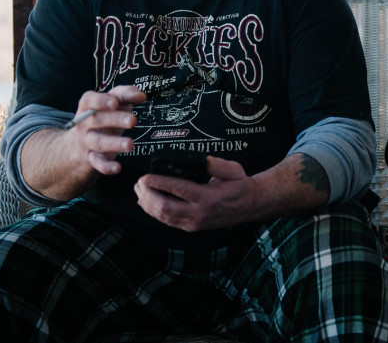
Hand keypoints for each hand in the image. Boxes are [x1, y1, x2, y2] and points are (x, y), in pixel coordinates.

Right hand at [68, 85, 143, 175]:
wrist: (80, 142)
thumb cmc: (103, 115)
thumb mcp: (112, 101)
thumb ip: (126, 94)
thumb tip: (141, 96)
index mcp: (88, 106)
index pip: (89, 100)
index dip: (101, 101)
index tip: (114, 102)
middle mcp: (84, 123)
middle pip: (97, 120)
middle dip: (115, 120)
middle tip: (132, 121)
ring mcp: (87, 141)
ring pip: (99, 142)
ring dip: (114, 144)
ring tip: (130, 144)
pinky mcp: (92, 158)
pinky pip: (97, 163)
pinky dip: (106, 166)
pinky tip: (118, 167)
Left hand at [134, 156, 256, 231]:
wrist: (249, 206)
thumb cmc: (240, 185)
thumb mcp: (234, 170)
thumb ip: (218, 165)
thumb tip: (203, 160)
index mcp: (209, 198)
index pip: (179, 190)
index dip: (159, 183)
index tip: (145, 177)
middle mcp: (199, 213)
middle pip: (165, 207)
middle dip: (148, 195)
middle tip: (139, 182)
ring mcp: (194, 223)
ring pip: (163, 217)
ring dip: (148, 204)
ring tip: (139, 190)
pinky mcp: (191, 227)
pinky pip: (167, 221)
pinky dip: (154, 212)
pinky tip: (147, 202)